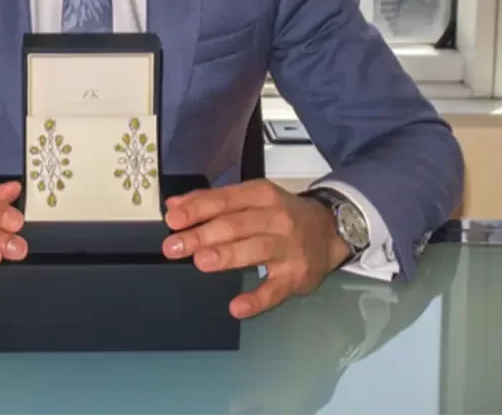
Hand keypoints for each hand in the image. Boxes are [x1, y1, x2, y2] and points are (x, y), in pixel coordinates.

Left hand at [162, 179, 351, 318]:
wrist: (329, 231)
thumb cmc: (281, 214)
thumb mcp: (252, 198)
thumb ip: (212, 202)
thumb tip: (174, 206)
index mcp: (261, 195)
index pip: (225, 200)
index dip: (198, 210)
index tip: (173, 220)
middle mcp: (276, 218)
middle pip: (236, 226)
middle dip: (203, 235)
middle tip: (174, 246)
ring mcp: (288, 248)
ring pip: (255, 250)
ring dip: (227, 255)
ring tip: (201, 261)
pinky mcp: (296, 276)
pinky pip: (275, 290)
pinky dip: (257, 299)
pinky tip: (237, 306)